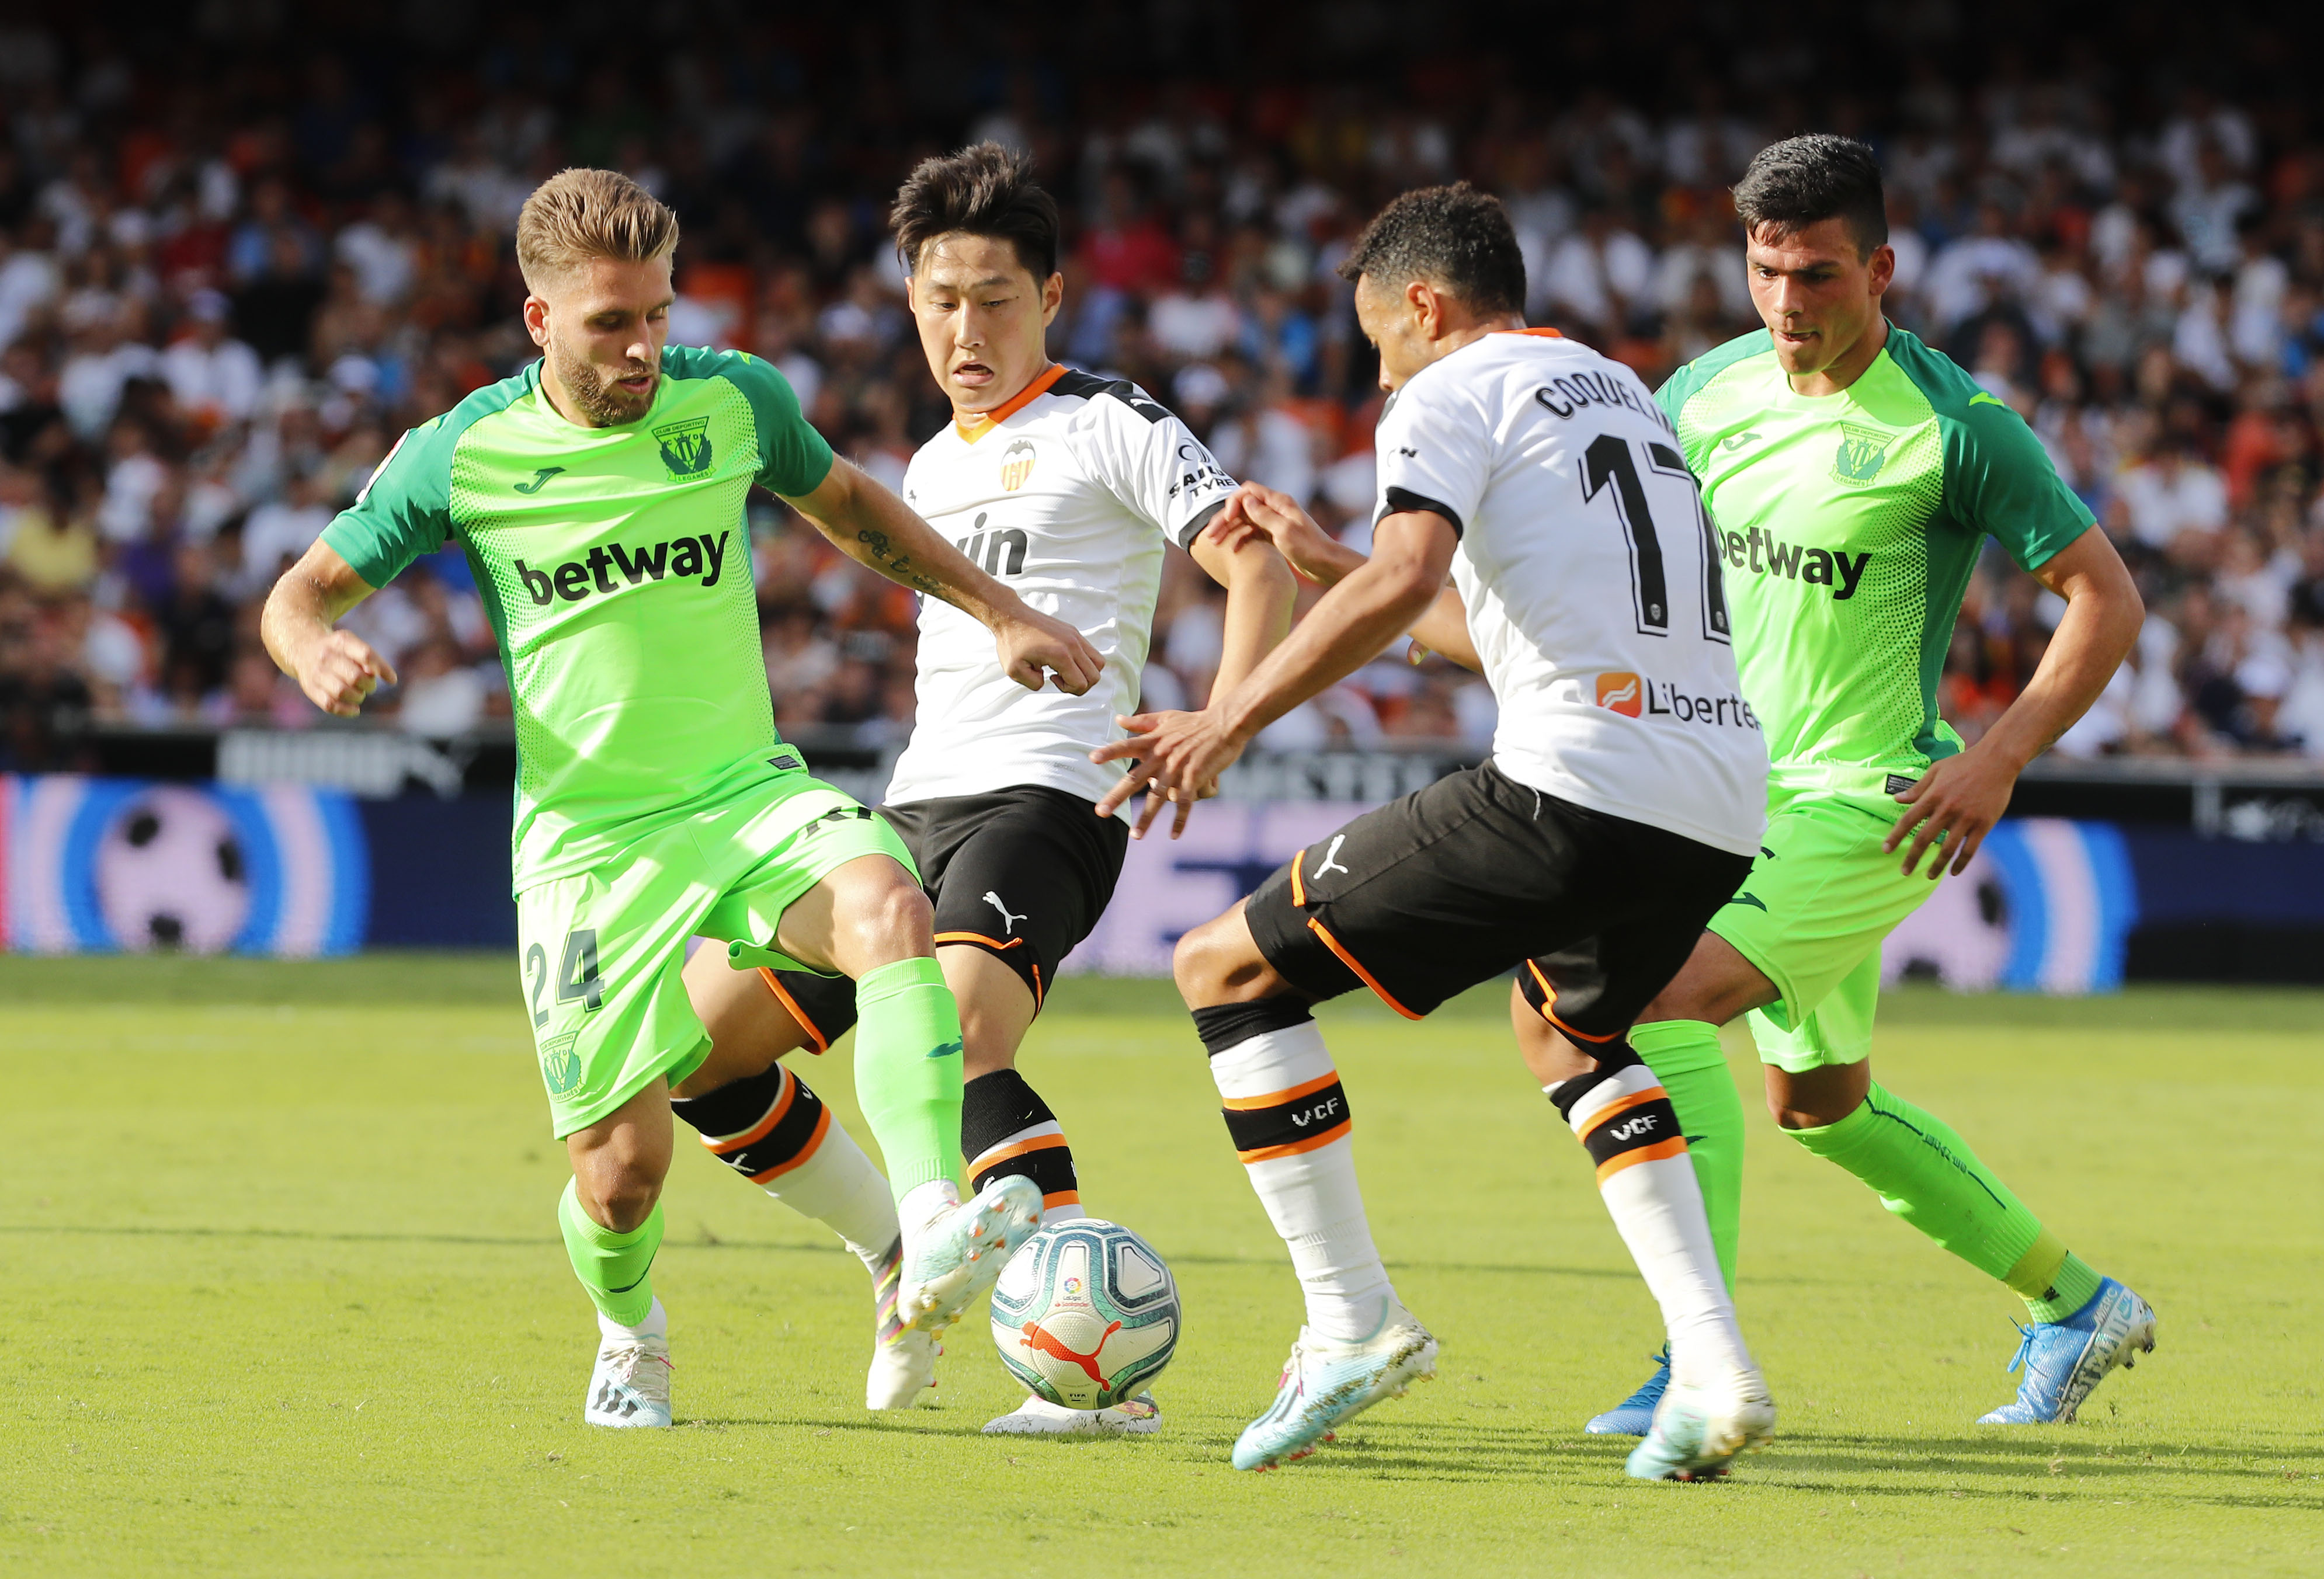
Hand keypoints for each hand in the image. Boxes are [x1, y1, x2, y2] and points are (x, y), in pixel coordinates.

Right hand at [294, 629, 396, 716]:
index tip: (392, 680)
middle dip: (369, 685)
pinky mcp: (310, 688)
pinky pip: (330, 705)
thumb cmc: (339, 651)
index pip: (366, 655)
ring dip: (357, 697)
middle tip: (369, 686)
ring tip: (359, 694)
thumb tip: (374, 675)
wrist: (304, 649)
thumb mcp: (353, 645)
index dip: (382, 668)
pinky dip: (346, 710)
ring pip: (341, 691)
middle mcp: (326, 655)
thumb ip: (367, 659)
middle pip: (355, 676)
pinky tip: (355, 709)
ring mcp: (316, 672)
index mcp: (341, 641)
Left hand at [993, 605, 1102, 694]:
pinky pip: (1091, 651)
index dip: (1068, 689)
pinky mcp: (1073, 632)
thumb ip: (1034, 684)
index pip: (1081, 684)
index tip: (1051, 679)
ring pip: (1099, 663)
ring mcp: (1075, 636)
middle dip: (1079, 685)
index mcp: (1061, 655)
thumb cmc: (1011, 642)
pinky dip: (1083, 662)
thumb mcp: (1015, 671)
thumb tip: (1046, 681)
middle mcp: (1073, 644)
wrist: (1011, 616)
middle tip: (1060, 678)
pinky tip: (1063, 660)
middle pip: (1094, 676)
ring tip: (1065, 670)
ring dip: (1085, 673)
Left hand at [1092, 708, 1247, 837]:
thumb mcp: (1166, 717)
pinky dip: (1180, 819)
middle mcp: (1161, 755)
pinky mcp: (1194, 777)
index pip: (1126, 746)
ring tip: (1136, 835)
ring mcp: (1178, 767)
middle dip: (1117, 796)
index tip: (1092, 759)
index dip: (1110, 753)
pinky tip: (1174, 835)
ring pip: (1158, 797)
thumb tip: (1118, 719)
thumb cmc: (1195, 721)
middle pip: (1135, 778)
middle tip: (1100, 812)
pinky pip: (1185, 802)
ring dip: (1147, 818)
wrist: (1225, 724)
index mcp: (1153, 741)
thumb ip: (1141, 721)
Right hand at [1205, 483, 1357, 586]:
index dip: (1234, 502)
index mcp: (1279, 502)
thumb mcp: (1284, 531)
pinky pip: (1253, 533)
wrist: (1326, 564)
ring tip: (1215, 543)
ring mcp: (1275, 522)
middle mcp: (1276, 509)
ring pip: (1246, 521)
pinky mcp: (1275, 535)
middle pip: (1243, 506)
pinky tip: (1233, 551)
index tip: (1228, 519)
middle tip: (1210, 535)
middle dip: (1225, 518)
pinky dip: (1242, 539)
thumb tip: (1246, 500)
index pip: (1249, 491)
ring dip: (1230, 530)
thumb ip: (1264, 515)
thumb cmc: (1309, 548)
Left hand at [1884, 743, 2019, 877]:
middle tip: (1904, 871)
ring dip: (1937, 865)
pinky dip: (1961, 863)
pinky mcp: (1984, 824)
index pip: (1908, 820)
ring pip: (1947, 848)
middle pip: (1924, 839)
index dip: (1895, 837)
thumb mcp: (1936, 770)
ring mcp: (1966, 818)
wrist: (1997, 760)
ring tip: (1929, 876)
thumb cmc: (1964, 763)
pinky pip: (1970, 849)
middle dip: (1912, 858)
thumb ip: (1918, 788)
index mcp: (1933, 796)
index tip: (1886, 850)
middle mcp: (1947, 809)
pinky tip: (1954, 871)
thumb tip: (1898, 799)